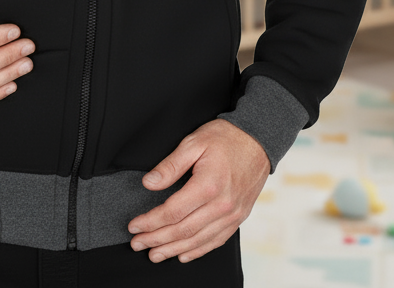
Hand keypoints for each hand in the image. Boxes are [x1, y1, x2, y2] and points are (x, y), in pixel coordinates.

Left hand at [128, 119, 269, 263]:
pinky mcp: (238, 218)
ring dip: (173, 250)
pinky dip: (197, 251)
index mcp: (208, 185)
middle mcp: (222, 205)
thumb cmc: (226, 138)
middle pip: (183, 231)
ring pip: (198, 241)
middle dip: (156, 240)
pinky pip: (216, 241)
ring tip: (154, 254)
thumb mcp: (194, 142)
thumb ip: (170, 165)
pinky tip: (183, 254)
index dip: (150, 222)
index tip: (134, 225)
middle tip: (137, 243)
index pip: (172, 212)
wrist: (258, 140)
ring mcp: (232, 214)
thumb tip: (149, 182)